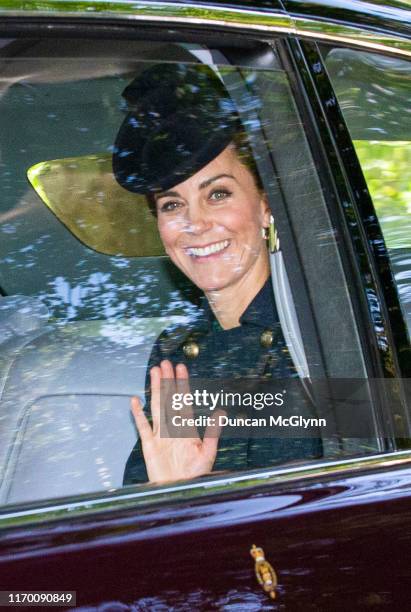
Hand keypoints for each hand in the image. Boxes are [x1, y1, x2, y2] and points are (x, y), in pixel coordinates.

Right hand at [131, 359, 223, 483]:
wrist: (180, 491)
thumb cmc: (195, 475)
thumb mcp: (208, 453)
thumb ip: (212, 433)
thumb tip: (220, 412)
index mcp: (187, 428)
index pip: (184, 400)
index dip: (182, 384)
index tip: (181, 368)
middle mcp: (173, 427)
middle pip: (169, 398)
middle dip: (167, 380)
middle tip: (165, 362)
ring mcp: (160, 434)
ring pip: (157, 406)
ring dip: (155, 389)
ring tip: (153, 372)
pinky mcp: (149, 445)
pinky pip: (142, 426)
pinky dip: (138, 414)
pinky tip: (135, 401)